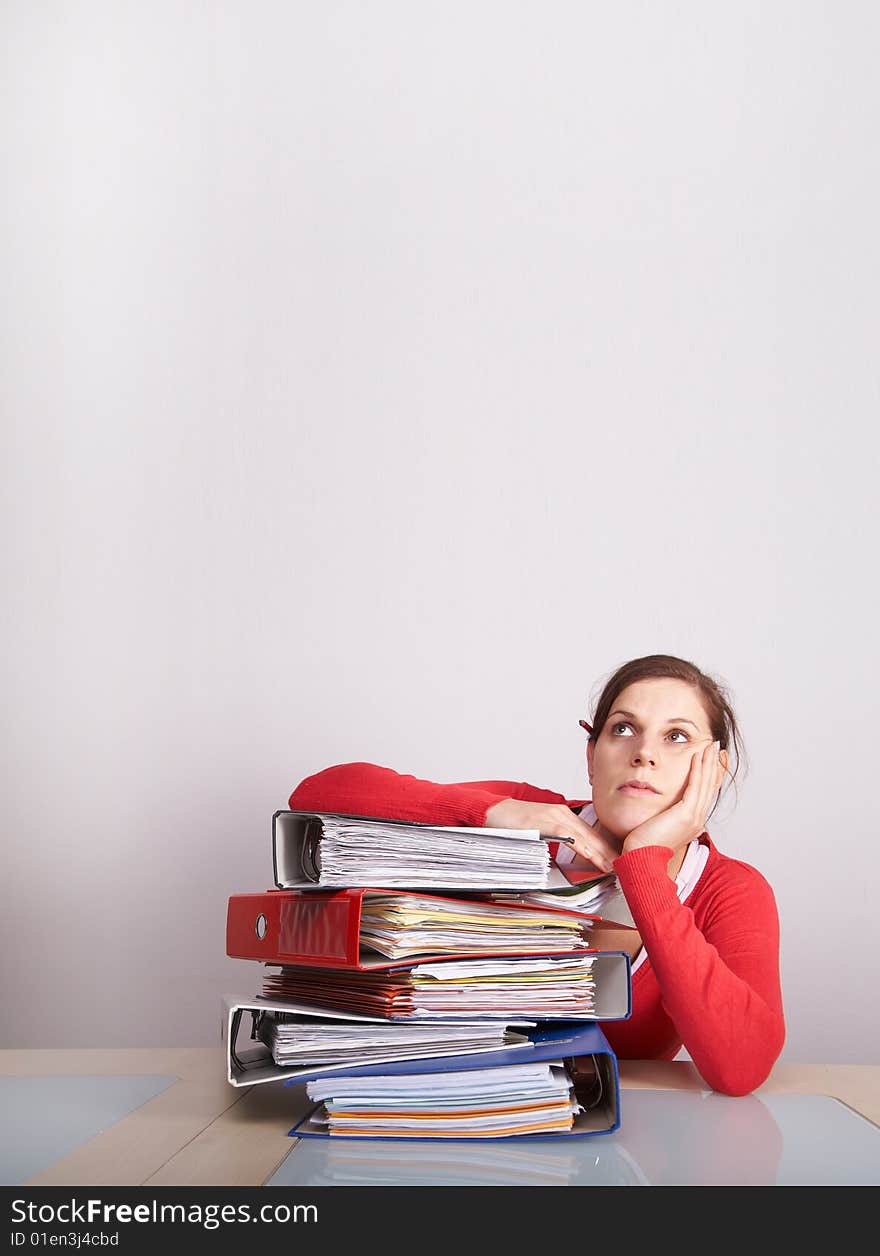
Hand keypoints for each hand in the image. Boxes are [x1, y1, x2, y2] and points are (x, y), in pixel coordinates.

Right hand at [484, 798, 616, 872]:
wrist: (492, 811)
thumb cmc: (513, 823)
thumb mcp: (541, 830)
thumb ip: (557, 840)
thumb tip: (572, 858)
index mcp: (564, 816)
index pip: (592, 834)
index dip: (607, 849)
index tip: (620, 862)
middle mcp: (562, 814)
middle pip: (593, 835)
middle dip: (610, 852)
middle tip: (627, 867)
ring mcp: (553, 817)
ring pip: (584, 836)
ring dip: (601, 853)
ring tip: (614, 866)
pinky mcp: (543, 823)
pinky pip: (567, 836)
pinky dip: (581, 847)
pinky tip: (591, 856)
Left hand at [622, 740, 723, 857]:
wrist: (641, 860)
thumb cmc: (644, 847)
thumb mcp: (658, 828)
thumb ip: (666, 820)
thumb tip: (667, 816)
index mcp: (692, 822)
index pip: (705, 793)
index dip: (711, 775)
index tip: (713, 759)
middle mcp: (697, 819)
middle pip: (710, 786)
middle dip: (714, 764)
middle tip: (717, 747)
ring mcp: (694, 816)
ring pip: (706, 783)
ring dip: (709, 761)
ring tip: (711, 745)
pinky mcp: (686, 813)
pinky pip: (695, 786)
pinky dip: (699, 769)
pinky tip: (699, 755)